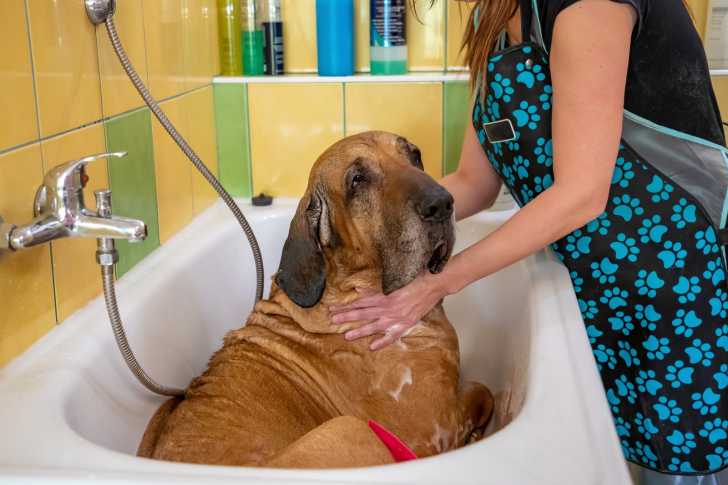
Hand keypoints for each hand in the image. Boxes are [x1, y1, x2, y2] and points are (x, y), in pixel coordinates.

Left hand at [329, 272, 447, 349]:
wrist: (434, 284)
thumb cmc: (416, 279)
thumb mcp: (394, 280)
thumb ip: (377, 288)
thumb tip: (360, 290)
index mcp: (384, 296)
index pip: (360, 302)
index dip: (346, 305)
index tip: (333, 308)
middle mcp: (388, 308)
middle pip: (363, 313)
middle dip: (346, 317)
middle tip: (332, 320)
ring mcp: (397, 318)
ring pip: (374, 326)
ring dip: (360, 331)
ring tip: (347, 336)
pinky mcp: (406, 324)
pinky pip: (392, 335)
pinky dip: (382, 342)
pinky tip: (372, 347)